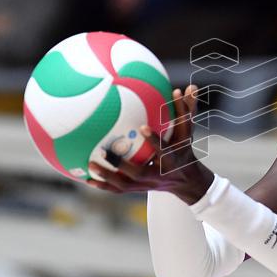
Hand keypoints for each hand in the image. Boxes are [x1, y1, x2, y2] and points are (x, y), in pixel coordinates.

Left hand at [86, 84, 214, 202]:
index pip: (164, 150)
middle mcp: (158, 174)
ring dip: (107, 176)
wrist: (185, 180)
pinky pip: (118, 190)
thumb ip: (186, 111)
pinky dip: (103, 185)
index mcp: (171, 159)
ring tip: (90, 163)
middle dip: (122, 164)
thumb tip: (190, 86)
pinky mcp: (137, 189)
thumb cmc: (183, 149)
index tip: (142, 127)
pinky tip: (86, 179)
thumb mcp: (187, 132)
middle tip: (104, 150)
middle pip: (139, 172)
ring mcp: (146, 184)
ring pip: (125, 184)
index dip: (153, 140)